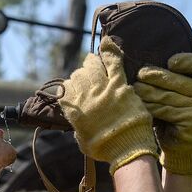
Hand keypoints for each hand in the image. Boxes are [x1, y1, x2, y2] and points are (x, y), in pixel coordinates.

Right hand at [59, 36, 157, 174]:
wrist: (126, 149)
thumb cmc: (104, 149)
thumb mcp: (82, 139)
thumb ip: (79, 126)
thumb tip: (79, 122)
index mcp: (73, 109)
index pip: (65, 88)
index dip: (70, 87)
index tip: (75, 89)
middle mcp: (84, 96)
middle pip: (79, 76)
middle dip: (81, 75)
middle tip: (87, 77)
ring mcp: (102, 88)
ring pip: (93, 66)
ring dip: (92, 63)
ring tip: (92, 61)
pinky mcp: (119, 86)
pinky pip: (113, 63)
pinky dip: (110, 51)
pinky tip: (107, 42)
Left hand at [133, 53, 191, 174]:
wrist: (177, 142)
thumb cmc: (170, 112)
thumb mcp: (173, 93)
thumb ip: (168, 79)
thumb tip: (144, 66)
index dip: (186, 60)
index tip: (170, 62)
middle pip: (176, 80)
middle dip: (155, 77)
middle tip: (139, 75)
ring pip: (167, 96)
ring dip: (147, 92)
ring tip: (134, 89)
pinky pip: (165, 111)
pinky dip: (150, 107)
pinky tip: (139, 105)